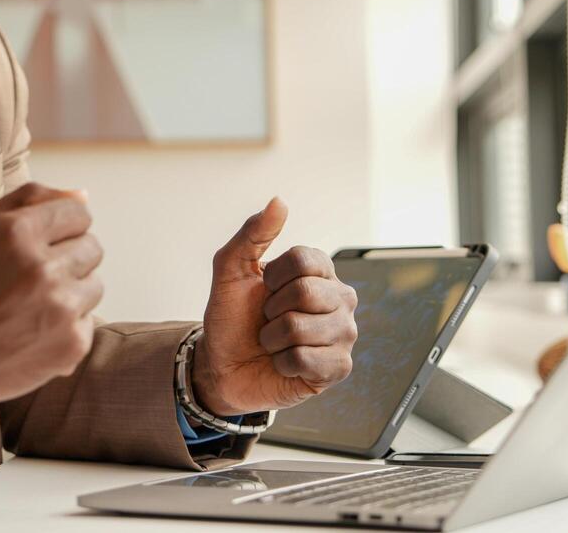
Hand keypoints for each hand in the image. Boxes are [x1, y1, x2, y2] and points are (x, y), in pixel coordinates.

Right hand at [0, 183, 102, 424]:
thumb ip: (30, 199)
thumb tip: (84, 195)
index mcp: (16, 231)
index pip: (79, 213)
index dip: (61, 228)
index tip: (42, 245)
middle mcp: (42, 267)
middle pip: (92, 247)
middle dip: (66, 259)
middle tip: (31, 279)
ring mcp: (60, 307)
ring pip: (95, 285)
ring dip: (70, 293)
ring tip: (31, 306)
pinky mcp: (71, 344)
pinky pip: (88, 321)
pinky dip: (66, 328)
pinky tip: (32, 333)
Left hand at [193, 198, 357, 415]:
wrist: (223, 364)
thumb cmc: (232, 315)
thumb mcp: (231, 269)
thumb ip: (253, 232)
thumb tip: (278, 201)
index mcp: (320, 271)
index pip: (304, 260)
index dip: (272, 276)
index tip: (263, 288)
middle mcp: (340, 299)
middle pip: (306, 293)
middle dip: (270, 309)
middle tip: (267, 319)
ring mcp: (344, 334)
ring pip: (301, 329)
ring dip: (272, 338)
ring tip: (274, 342)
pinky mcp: (339, 367)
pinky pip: (306, 360)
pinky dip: (282, 363)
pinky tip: (284, 363)